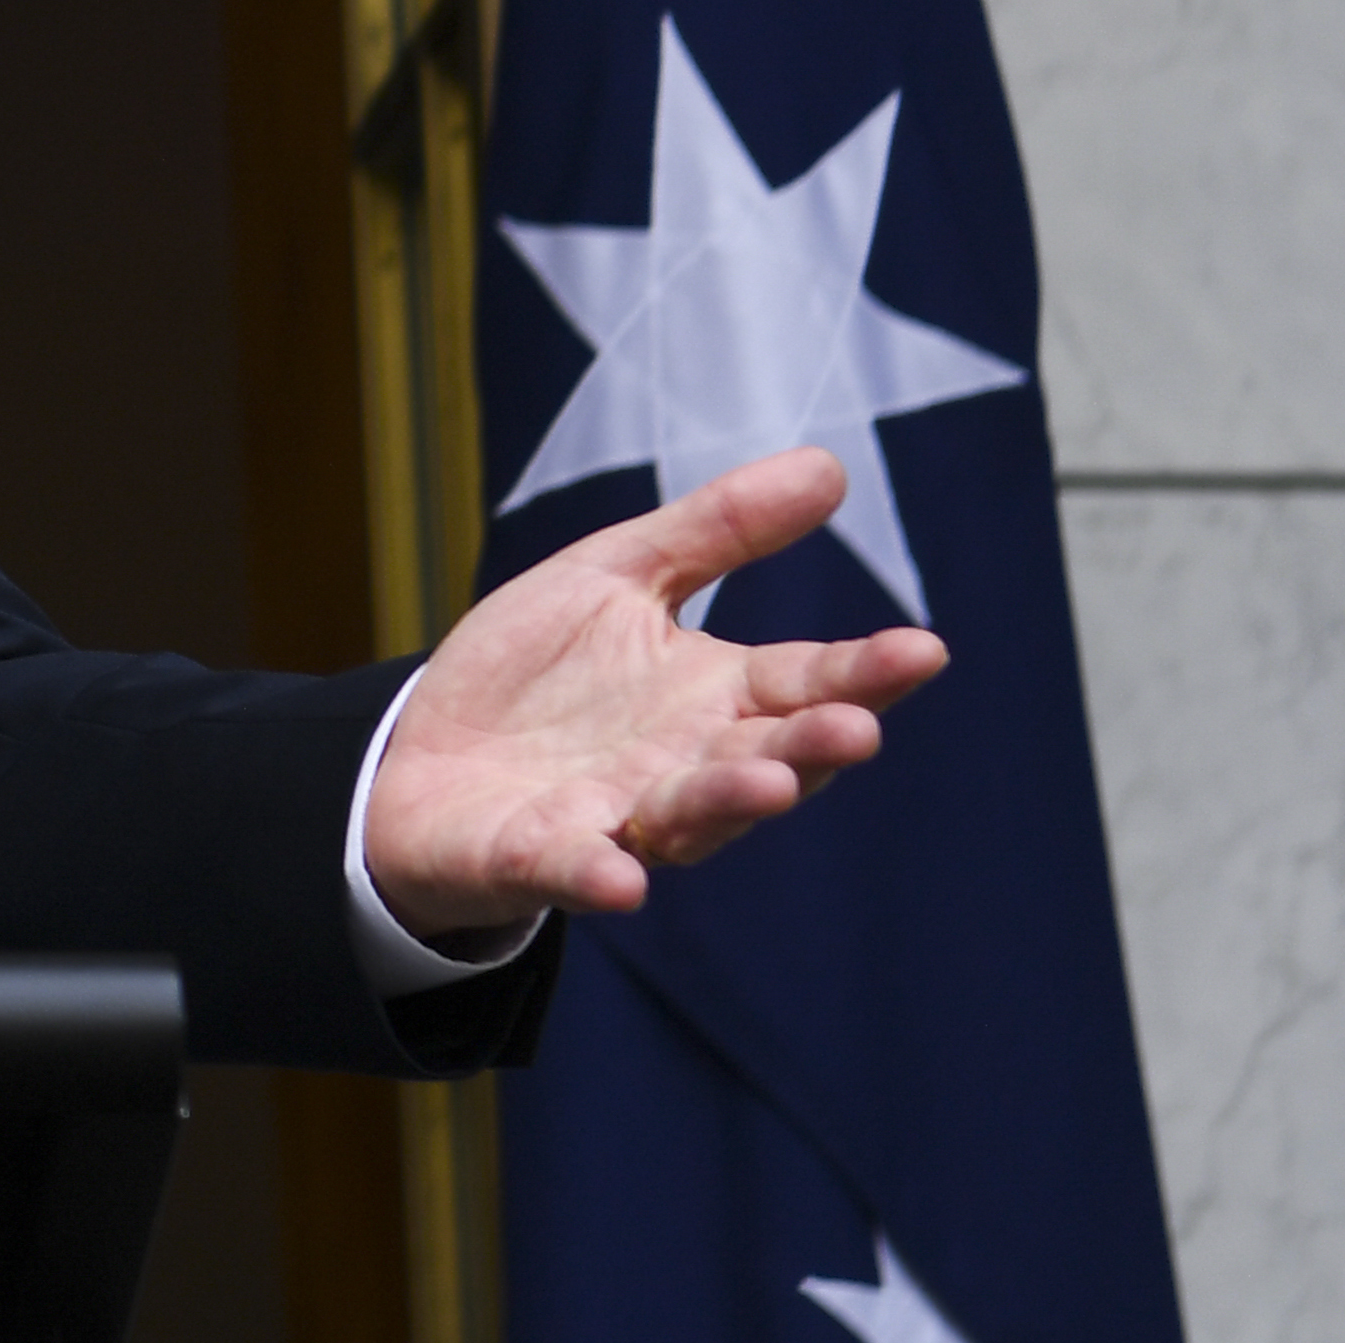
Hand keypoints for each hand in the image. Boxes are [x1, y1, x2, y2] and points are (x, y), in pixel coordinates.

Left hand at [364, 447, 945, 935]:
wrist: (420, 753)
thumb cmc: (536, 673)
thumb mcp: (617, 576)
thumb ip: (718, 531)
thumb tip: (833, 464)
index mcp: (711, 698)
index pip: (802, 683)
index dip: (861, 671)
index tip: (924, 649)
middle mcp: (682, 766)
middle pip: (764, 757)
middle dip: (810, 747)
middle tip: (858, 728)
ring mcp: (614, 817)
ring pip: (688, 817)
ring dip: (727, 802)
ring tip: (771, 783)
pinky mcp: (537, 856)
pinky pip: (572, 870)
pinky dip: (595, 874)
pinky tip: (621, 880)